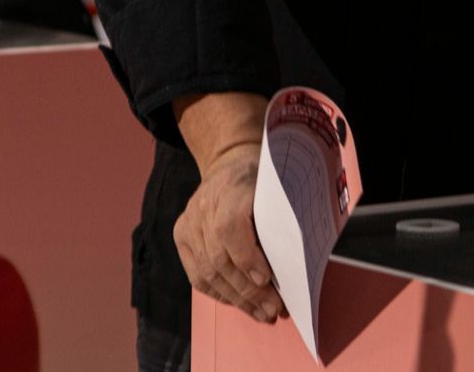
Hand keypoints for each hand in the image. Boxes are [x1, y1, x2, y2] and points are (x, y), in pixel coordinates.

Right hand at [173, 143, 284, 324]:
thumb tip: (292, 264)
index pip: (230, 227)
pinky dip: (220, 293)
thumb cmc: (263, 177)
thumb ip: (280, 218)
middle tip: (274, 309)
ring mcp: (188, 223)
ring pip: (208, 272)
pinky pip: (197, 274)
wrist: (229, 161)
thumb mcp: (277, 186)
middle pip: (221, 257)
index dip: (247, 257)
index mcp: (231, 187)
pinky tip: (240, 303)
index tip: (267, 280)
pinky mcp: (181, 236)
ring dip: (237, 299)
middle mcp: (203, 206)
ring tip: (261, 313)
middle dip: (249, 290)